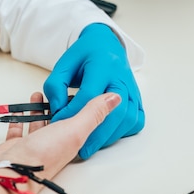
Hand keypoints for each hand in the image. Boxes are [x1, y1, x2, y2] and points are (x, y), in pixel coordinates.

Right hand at [0, 92, 120, 179]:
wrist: (10, 174)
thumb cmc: (43, 157)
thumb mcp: (74, 130)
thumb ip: (93, 113)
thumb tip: (115, 98)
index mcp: (72, 142)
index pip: (81, 121)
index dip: (82, 105)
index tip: (82, 88)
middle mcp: (54, 144)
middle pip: (59, 121)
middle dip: (58, 105)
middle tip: (57, 90)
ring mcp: (35, 146)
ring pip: (39, 124)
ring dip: (39, 109)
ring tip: (38, 94)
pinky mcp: (17, 147)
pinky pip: (19, 131)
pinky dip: (19, 120)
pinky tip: (18, 113)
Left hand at [43, 23, 144, 158]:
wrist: (106, 44)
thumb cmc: (85, 55)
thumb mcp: (63, 64)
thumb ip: (55, 86)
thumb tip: (58, 110)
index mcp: (103, 65)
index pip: (89, 95)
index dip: (73, 111)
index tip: (59, 123)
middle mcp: (122, 78)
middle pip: (114, 111)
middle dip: (96, 134)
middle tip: (80, 149)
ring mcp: (132, 89)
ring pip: (128, 118)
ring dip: (110, 136)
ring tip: (93, 145)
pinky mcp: (137, 98)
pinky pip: (136, 120)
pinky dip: (124, 131)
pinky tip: (108, 135)